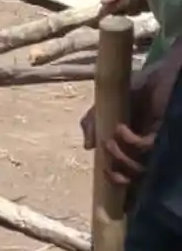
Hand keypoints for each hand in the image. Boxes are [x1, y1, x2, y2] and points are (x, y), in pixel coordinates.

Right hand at [80, 43, 181, 184]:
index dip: (114, 177)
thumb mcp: (107, 105)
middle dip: (117, 176)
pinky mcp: (162, 134)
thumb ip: (93, 122)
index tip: (104, 171)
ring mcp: (155, 143)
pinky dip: (129, 141)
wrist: (160, 72)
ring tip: (109, 142)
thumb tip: (88, 147)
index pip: (125, 171)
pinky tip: (120, 128)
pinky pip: (145, 147)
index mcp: (132, 145)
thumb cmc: (137, 87)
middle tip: (107, 161)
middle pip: (132, 176)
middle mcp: (145, 148)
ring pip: (140, 168)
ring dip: (120, 158)